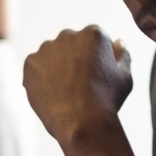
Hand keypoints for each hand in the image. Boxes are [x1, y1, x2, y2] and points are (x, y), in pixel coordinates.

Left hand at [23, 26, 136, 155]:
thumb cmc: (108, 100)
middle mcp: (68, 35)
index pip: (94, 40)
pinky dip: (41, 78)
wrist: (82, 122)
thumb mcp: (125, 76)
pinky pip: (36, 67)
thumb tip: (118, 42)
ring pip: (52, 55)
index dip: (97, 60)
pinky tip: (52, 94)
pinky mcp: (30, 63)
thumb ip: (123, 55)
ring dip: (57, 67)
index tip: (97, 77)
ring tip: (66, 92)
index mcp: (93, 33)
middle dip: (75, 59)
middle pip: (71, 44)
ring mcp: (46, 48)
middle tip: (80, 86)